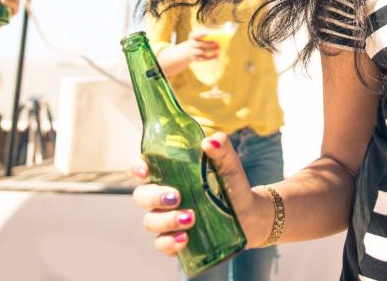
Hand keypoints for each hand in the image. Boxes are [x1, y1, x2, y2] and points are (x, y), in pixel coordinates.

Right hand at [130, 135, 273, 256]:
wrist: (248, 214)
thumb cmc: (231, 184)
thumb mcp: (229, 164)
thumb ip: (221, 148)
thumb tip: (208, 142)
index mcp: (170, 174)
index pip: (144, 169)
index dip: (138, 168)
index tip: (145, 171)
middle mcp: (163, 197)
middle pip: (141, 196)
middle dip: (154, 197)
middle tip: (176, 197)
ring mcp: (167, 220)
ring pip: (150, 221)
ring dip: (167, 220)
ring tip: (191, 217)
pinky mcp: (175, 241)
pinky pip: (162, 244)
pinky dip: (170, 242)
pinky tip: (185, 238)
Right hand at [157, 38, 218, 70]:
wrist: (187, 52)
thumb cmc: (197, 42)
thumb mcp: (198, 38)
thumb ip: (206, 35)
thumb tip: (219, 34)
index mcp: (192, 37)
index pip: (194, 35)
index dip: (201, 34)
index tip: (207, 33)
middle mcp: (191, 44)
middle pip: (200, 44)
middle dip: (209, 44)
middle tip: (217, 43)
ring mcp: (192, 52)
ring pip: (201, 52)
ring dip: (210, 51)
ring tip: (218, 49)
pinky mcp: (195, 58)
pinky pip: (203, 58)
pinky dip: (211, 57)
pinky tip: (217, 55)